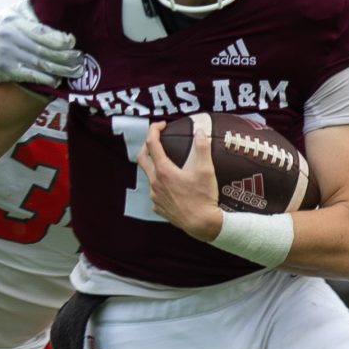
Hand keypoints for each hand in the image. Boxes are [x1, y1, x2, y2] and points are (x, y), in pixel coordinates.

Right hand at [0, 1, 80, 88]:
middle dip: (65, 56)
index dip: (60, 39)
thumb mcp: (10, 14)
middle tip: (80, 60)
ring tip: (75, 71)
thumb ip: (28, 10)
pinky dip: (45, 79)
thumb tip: (50, 1)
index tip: (73, 42)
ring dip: (60, 69)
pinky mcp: (3, 69)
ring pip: (40, 63)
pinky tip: (56, 81)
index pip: (41, 31)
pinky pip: (29, 75)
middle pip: (43, 49)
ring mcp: (5, 54)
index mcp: (13, 20)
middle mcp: (9, 36)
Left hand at [138, 122, 222, 240]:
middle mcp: (155, 182)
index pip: (152, 144)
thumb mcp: (206, 170)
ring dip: (154, 165)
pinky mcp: (158, 207)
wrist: (202, 224)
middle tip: (157, 140)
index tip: (162, 125)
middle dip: (147, 145)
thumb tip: (199, 132)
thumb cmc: (204, 197)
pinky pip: (154, 191)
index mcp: (164, 171)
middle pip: (142, 158)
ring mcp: (154, 196)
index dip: (154, 130)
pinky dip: (160, 183)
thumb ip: (202, 148)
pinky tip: (172, 184)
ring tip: (167, 162)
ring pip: (148, 175)